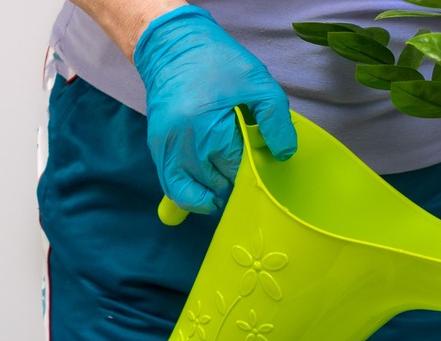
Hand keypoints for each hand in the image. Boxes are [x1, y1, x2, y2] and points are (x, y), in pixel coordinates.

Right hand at [133, 6, 295, 213]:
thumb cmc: (216, 60)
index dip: (252, 169)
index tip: (259, 158)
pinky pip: (172, 187)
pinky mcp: (157, 148)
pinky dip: (190, 196)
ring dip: (214, 191)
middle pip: (216, 184)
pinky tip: (207, 193)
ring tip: (229, 179)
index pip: (236, 170)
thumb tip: (283, 154)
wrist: (171, 44)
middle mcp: (183, 144)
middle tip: (246, 165)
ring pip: (194, 192)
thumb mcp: (257, 82)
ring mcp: (166, 149)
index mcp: (208, 129)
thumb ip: (275, 119)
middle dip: (234, 181)